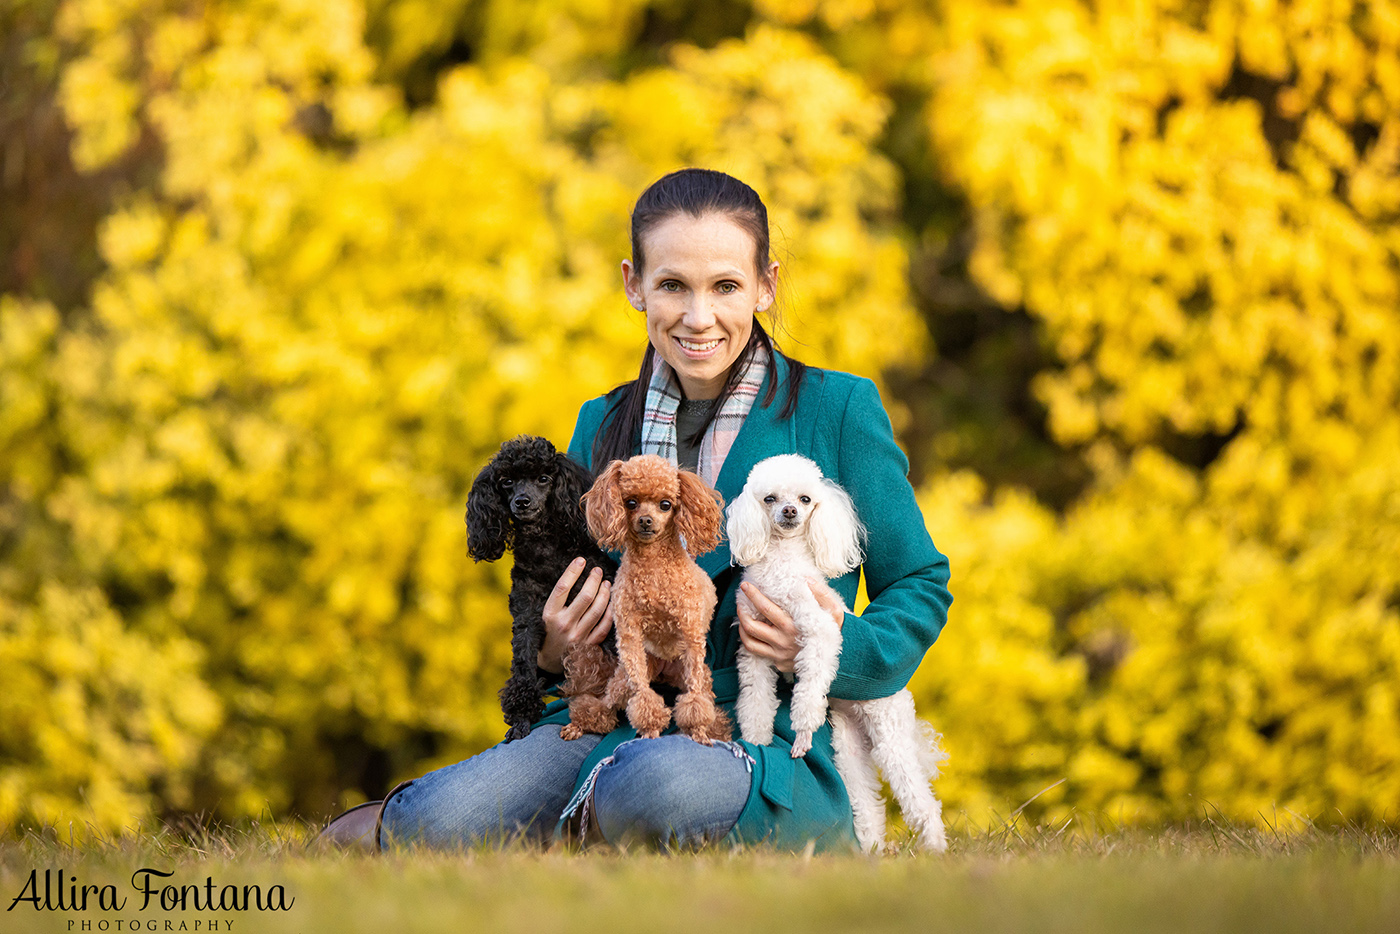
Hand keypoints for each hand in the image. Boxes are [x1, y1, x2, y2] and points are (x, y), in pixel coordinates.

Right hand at [537, 558, 612, 673]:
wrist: (549, 661)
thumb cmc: (548, 632)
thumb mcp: (546, 614)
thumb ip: (559, 598)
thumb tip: (576, 573)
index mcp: (550, 615)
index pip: (563, 588)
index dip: (572, 571)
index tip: (581, 560)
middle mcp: (564, 625)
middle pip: (584, 597)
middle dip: (594, 580)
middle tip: (598, 570)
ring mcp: (578, 637)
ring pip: (597, 610)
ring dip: (605, 594)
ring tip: (607, 583)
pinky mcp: (589, 646)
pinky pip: (604, 626)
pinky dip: (610, 612)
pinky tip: (612, 601)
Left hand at [736, 579, 843, 673]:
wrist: (842, 660)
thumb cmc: (835, 631)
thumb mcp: (834, 611)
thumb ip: (821, 594)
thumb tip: (805, 580)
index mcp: (793, 627)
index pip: (766, 608)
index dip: (753, 595)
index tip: (745, 585)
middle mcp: (783, 642)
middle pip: (751, 627)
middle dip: (742, 611)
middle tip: (740, 601)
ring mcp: (779, 655)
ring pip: (749, 642)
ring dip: (742, 628)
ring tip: (743, 616)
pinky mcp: (779, 663)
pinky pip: (757, 653)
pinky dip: (750, 641)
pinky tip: (752, 631)